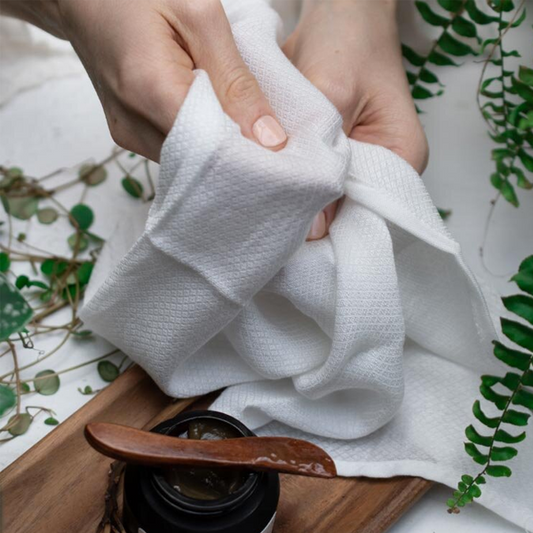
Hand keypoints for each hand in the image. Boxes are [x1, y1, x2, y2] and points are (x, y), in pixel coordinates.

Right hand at [1, 0, 286, 160]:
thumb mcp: (199, 15)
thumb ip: (236, 80)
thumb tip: (271, 139)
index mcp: (149, 89)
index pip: (213, 149)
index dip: (251, 155)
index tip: (284, 155)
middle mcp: (133, 125)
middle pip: (201, 163)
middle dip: (239, 155)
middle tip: (273, 143)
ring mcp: (127, 135)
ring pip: (190, 163)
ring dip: (219, 149)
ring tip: (244, 127)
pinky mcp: (128, 135)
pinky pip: (175, 152)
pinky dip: (200, 143)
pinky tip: (215, 123)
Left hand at [285, 0, 428, 240]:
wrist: (340, 11)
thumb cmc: (348, 40)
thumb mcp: (334, 93)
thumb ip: (324, 157)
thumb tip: (311, 229)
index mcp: (402, 159)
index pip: (368, 215)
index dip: (331, 228)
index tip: (292, 235)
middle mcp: (383, 168)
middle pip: (347, 211)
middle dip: (310, 215)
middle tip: (269, 222)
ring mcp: (359, 162)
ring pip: (326, 196)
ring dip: (298, 197)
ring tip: (264, 205)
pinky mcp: (337, 153)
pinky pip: (314, 177)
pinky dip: (293, 178)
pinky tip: (269, 181)